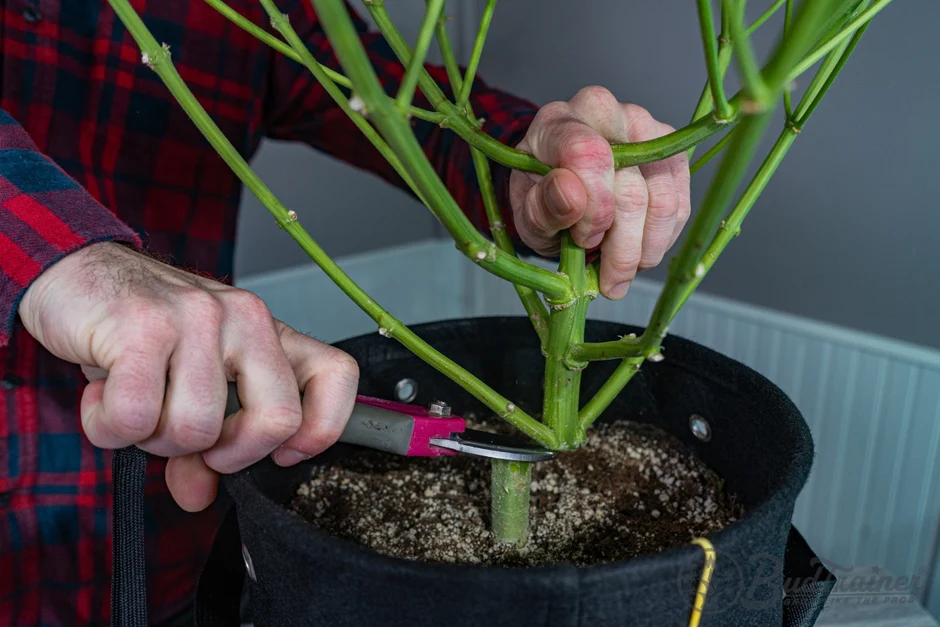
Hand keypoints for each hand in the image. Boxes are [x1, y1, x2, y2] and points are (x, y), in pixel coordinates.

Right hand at [18, 242, 358, 511]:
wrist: (73, 269)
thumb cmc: (141, 330)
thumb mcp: (185, 382)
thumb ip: (204, 444)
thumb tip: (198, 495)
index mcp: (268, 331)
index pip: (337, 375)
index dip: (323, 428)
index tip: (284, 454)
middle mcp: (245, 319)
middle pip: (277, 421)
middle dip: (229, 455)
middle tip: (190, 442)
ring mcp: (198, 318)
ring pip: (197, 430)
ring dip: (153, 438)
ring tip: (134, 403)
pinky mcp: (143, 325)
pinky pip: (134, 418)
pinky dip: (108, 427)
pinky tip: (103, 396)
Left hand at [510, 86, 690, 299]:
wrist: (563, 183)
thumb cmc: (542, 196)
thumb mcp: (527, 212)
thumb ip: (542, 207)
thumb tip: (572, 195)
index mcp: (560, 121)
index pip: (589, 156)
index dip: (592, 210)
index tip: (582, 241)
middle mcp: (609, 113)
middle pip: (632, 190)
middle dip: (622, 248)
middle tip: (606, 278)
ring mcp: (647, 129)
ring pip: (663, 202)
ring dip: (645, 251)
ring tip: (622, 272)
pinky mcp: (672, 153)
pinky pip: (679, 207)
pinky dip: (660, 242)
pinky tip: (638, 254)